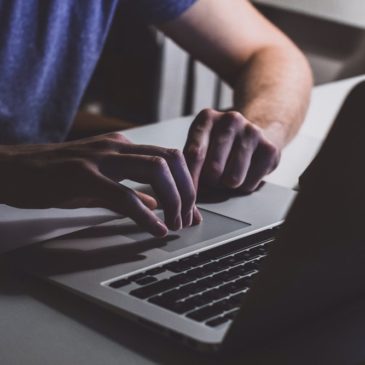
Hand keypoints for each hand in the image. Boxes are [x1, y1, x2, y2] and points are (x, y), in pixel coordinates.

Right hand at [0, 133, 200, 236]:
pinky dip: (146, 215)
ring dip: (173, 200)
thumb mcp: (101, 182)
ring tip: (175, 224)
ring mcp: (100, 158)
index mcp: (123, 145)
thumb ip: (131, 190)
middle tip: (187, 218)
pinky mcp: (82, 176)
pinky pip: (124, 194)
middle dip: (187, 191)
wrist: (13, 170)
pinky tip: (156, 229)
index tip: (192, 209)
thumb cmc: (57, 175)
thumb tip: (157, 203)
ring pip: (155, 170)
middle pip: (171, 160)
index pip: (170, 158)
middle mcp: (117, 146)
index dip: (187, 183)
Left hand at [183, 109, 280, 192]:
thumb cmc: (220, 145)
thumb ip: (190, 163)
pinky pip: (249, 184)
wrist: (257, 133)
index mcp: (207, 118)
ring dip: (227, 185)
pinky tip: (245, 173)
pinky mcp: (269, 149)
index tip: (188, 193)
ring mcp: (252, 132)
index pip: (194, 154)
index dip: (190, 178)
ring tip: (227, 175)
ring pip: (232, 179)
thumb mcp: (200, 144)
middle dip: (210, 182)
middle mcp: (231, 120)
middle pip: (213, 170)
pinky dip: (244, 186)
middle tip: (213, 178)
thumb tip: (185, 189)